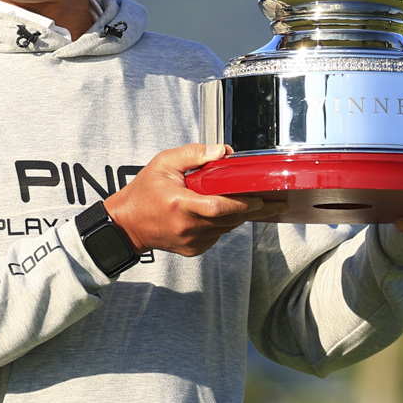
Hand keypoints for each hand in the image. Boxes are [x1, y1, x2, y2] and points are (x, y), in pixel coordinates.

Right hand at [104, 143, 282, 256]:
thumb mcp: (163, 163)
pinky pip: (217, 235)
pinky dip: (224, 223)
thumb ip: (193, 154)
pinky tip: (226, 212)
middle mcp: (187, 226)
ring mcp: (191, 241)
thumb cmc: (144, 192)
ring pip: (226, 228)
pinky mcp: (193, 249)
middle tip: (276, 203)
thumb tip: (221, 152)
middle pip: (229, 219)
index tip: (260, 198)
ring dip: (240, 215)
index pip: (218, 206)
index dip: (242, 203)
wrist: (127, 225)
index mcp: (180, 204)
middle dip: (254, 210)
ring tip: (258, 204)